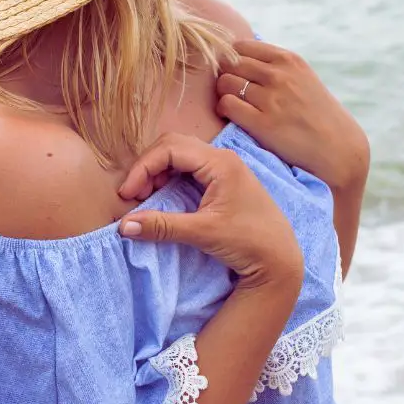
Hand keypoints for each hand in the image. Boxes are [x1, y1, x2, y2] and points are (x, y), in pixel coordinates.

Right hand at [118, 132, 303, 290]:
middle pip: (173, 145)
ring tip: (147, 197)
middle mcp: (223, 158)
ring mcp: (225, 167)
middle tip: (136, 195)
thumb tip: (124, 226)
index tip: (128, 195)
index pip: (170, 148)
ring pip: (181, 155)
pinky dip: (171, 177)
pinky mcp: (224, 180)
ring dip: (159, 171)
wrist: (280, 258)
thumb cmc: (248, 242)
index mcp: (220, 163)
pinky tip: (165, 196)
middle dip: (149, 166)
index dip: (143, 168)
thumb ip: (162, 226)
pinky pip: (190, 168)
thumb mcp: (203, 233)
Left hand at [216, 41, 369, 194]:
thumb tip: (239, 56)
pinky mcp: (262, 123)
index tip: (234, 73)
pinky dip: (223, 109)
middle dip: (224, 75)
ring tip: (231, 103)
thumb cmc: (317, 113)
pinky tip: (230, 115)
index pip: (241, 47)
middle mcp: (279, 75)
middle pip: (229, 63)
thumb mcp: (303, 77)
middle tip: (230, 91)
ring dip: (222, 93)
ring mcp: (271, 98)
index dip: (231, 60)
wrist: (337, 146)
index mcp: (288, 60)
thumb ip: (276, 66)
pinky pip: (227, 104)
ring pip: (225, 83)